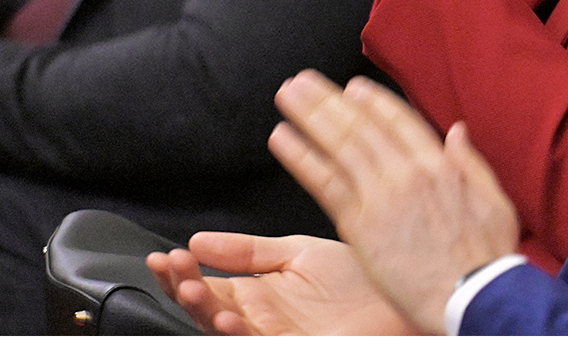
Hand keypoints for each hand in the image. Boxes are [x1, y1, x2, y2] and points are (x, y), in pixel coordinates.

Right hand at [146, 233, 414, 335]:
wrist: (404, 302)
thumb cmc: (362, 283)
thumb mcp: (299, 253)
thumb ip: (248, 250)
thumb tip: (198, 240)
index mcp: (257, 295)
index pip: (206, 285)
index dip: (181, 272)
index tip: (164, 254)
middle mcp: (259, 320)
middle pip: (206, 311)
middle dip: (182, 289)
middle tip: (172, 265)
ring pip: (224, 331)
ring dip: (204, 311)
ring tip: (191, 286)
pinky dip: (237, 332)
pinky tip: (231, 315)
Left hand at [268, 70, 519, 333]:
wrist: (472, 296)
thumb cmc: (487, 257)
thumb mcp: (494, 200)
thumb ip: (471, 162)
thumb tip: (457, 131)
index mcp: (440, 165)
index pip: (399, 121)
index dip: (373, 102)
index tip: (352, 87)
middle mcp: (407, 172)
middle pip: (361, 126)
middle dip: (329, 100)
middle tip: (303, 81)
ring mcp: (381, 196)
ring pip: (339, 145)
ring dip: (309, 116)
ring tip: (287, 96)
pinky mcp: (360, 225)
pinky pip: (324, 183)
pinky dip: (302, 157)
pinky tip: (283, 139)